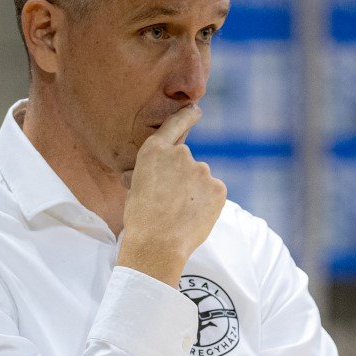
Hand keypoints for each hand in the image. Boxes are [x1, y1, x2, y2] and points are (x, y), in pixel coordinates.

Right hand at [118, 105, 226, 286]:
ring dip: (195, 193)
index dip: (187, 116)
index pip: (174, 125)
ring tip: (180, 214)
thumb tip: (163, 173)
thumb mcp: (137, 186)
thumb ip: (155, 171)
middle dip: (184, 180)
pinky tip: (194, 217)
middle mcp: (180, 154)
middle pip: (188, 164)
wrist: (157, 244)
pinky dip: (208, 204)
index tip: (195, 110)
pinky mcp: (218, 187)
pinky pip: (214, 194)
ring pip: (201, 181)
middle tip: (172, 203)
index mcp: (154, 151)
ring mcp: (201, 170)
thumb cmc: (141, 220)